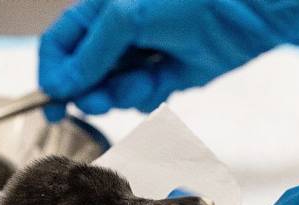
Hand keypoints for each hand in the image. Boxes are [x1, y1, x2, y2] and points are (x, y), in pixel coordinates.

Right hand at [38, 0, 298, 119]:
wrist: (247, 8)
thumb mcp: (127, 17)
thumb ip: (90, 54)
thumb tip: (62, 86)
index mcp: (99, 11)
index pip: (58, 47)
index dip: (52, 74)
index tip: (55, 100)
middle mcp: (116, 34)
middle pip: (81, 75)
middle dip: (88, 91)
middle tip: (97, 101)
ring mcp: (140, 55)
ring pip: (111, 91)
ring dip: (122, 94)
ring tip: (144, 81)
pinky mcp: (164, 75)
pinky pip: (140, 98)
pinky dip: (148, 96)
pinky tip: (164, 80)